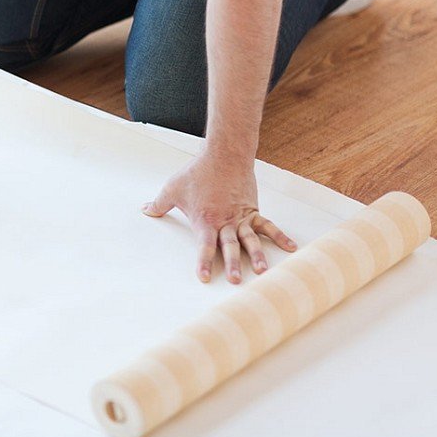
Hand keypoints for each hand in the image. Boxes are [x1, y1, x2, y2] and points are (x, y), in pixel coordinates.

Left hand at [142, 154, 296, 283]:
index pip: (204, 246)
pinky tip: (292, 248)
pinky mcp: (253, 211)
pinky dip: (280, 236)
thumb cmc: (197, 172)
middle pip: (229, 247)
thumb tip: (145, 210)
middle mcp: (225, 222)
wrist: (224, 155)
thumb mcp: (172, 189)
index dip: (203, 262)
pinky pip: (268, 226)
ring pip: (250, 240)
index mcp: (205, 220)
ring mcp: (241, 217)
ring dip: (257, 256)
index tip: (205, 277)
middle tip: (236, 281)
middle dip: (232, 264)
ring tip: (263, 272)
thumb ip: (159, 204)